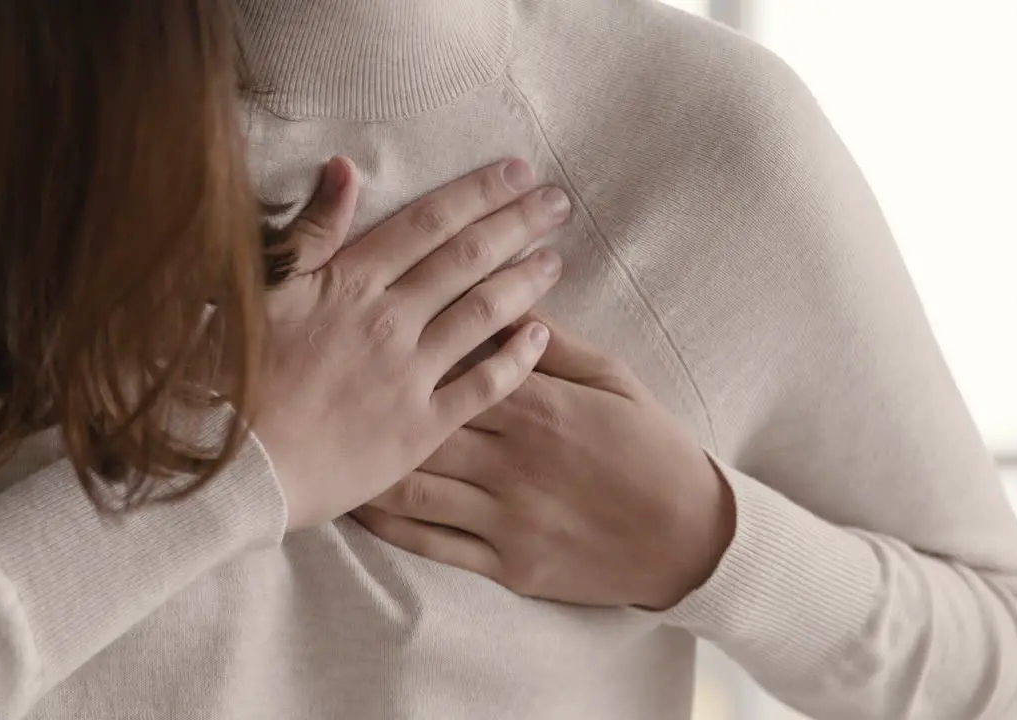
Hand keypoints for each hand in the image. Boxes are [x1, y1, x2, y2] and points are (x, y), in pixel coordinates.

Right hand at [253, 157, 573, 531]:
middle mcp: (391, 320)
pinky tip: (541, 336)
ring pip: (483, 315)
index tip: (518, 171)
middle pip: (467, 259)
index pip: (430, 223)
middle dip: (517, 223)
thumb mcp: (263, 290)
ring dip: (524, 282)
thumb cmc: (236, 376)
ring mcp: (409, 375)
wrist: (238, 465)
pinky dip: (517, 359)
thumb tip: (345, 167)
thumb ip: (312, 231)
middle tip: (558, 203)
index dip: (478, 192)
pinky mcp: (421, 428)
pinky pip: (483, 387)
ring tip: (555, 260)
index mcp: (352, 281)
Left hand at [353, 316, 735, 609]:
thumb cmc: (651, 448)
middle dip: (370, 402)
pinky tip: (358, 504)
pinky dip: (387, 524)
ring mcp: (506, 516)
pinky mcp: (506, 563)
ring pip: (413, 487)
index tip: (370, 326)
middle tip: (327, 382)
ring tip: (328, 444)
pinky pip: (431, 544)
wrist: (689, 537)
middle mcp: (512, 460)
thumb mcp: (614, 380)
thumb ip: (555, 343)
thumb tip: (508, 301)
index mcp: (538, 406)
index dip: (408, 345)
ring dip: (364, 466)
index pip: (455, 364)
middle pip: (419, 422)